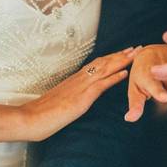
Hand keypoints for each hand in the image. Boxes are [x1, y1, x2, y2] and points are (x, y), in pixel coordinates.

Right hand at [17, 47, 135, 140]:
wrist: (30, 118)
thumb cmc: (42, 113)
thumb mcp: (61, 101)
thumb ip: (71, 96)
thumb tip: (79, 97)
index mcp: (74, 80)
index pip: (97, 64)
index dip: (112, 57)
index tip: (124, 51)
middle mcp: (79, 79)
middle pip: (104, 62)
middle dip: (121, 54)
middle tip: (137, 47)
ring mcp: (80, 87)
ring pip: (105, 69)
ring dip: (122, 61)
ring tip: (136, 54)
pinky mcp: (82, 98)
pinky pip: (101, 85)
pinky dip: (114, 78)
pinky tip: (125, 74)